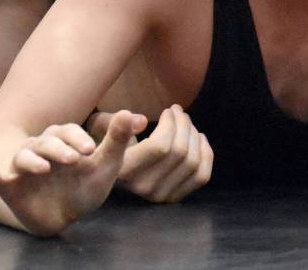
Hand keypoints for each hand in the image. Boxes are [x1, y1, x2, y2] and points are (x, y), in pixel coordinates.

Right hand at [0, 111, 146, 235]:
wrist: (62, 216)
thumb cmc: (84, 185)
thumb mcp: (104, 165)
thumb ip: (116, 140)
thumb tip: (131, 113)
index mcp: (62, 140)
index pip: (68, 131)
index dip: (77, 138)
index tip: (89, 150)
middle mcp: (40, 148)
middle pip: (45, 142)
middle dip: (58, 149)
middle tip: (74, 159)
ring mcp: (23, 168)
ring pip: (23, 156)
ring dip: (32, 161)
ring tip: (44, 169)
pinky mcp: (10, 187)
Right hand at [90, 105, 212, 201]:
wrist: (105, 172)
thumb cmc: (105, 142)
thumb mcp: (100, 128)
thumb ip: (116, 123)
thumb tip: (142, 120)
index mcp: (124, 170)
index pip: (159, 146)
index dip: (170, 124)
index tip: (167, 110)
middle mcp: (143, 187)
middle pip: (179, 151)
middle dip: (184, 124)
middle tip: (177, 111)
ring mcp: (160, 196)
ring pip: (192, 162)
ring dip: (194, 135)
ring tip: (185, 121)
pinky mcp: (173, 198)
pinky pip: (201, 176)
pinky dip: (206, 154)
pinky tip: (199, 138)